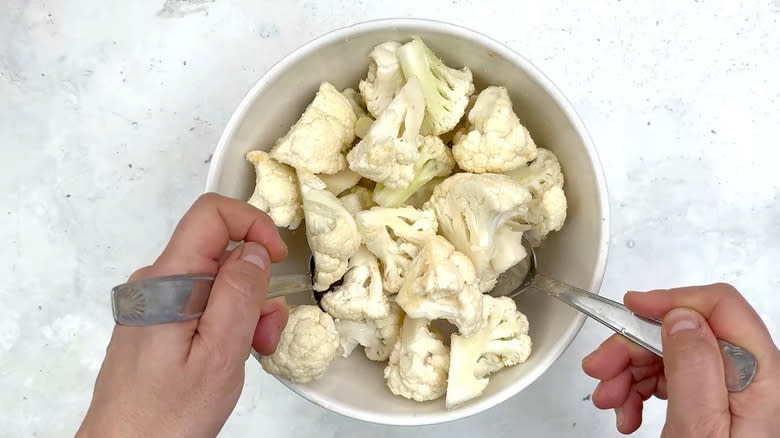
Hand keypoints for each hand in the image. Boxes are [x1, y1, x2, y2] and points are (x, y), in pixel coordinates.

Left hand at [76, 193, 289, 437]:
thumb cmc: (167, 415)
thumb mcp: (219, 354)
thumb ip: (239, 295)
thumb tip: (254, 250)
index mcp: (168, 281)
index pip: (211, 213)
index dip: (253, 223)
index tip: (277, 258)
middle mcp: (156, 282)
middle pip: (219, 251)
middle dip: (256, 283)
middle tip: (266, 332)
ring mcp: (155, 303)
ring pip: (216, 281)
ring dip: (245, 309)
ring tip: (252, 352)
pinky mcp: (158, 322)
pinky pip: (203, 304)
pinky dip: (227, 322)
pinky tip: (231, 356)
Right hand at [582, 283, 779, 436]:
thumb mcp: (699, 428)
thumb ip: (694, 367)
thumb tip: (679, 316)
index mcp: (756, 375)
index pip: (719, 306)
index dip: (670, 300)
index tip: (629, 310)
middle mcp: (747, 378)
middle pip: (684, 332)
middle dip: (634, 346)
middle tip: (600, 370)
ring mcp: (728, 393)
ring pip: (669, 356)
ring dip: (629, 372)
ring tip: (610, 402)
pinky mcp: (711, 405)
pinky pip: (668, 381)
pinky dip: (638, 392)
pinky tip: (626, 413)